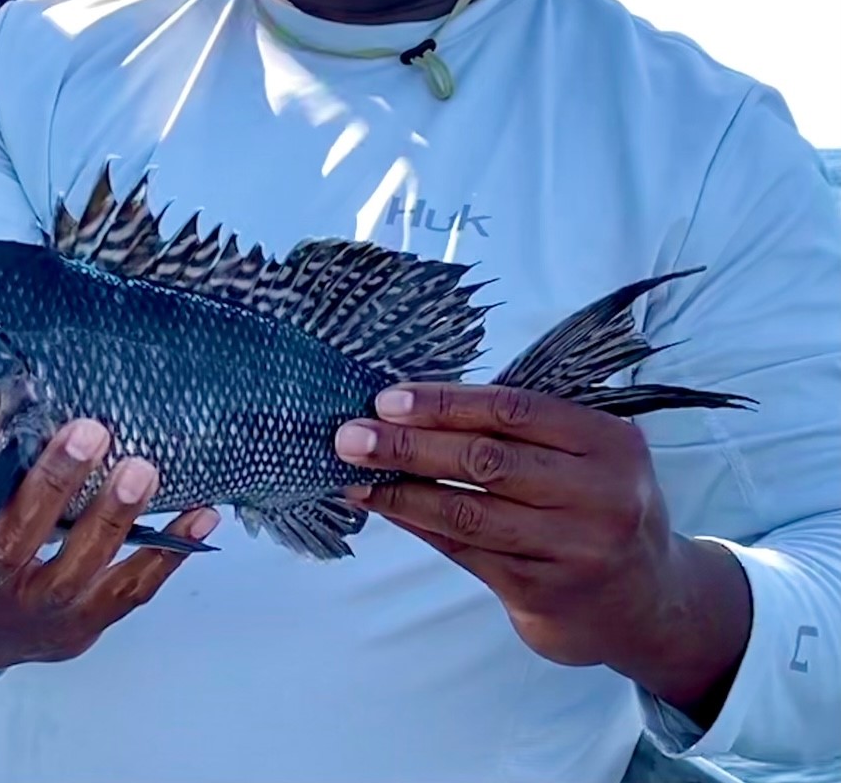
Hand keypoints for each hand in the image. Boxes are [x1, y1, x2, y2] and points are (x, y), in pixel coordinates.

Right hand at [0, 419, 218, 670]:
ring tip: (142, 468)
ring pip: (75, 570)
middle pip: (9, 542)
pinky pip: (129, 590)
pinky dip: (169, 554)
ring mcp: (31, 614)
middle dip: (52, 486)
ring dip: (114, 518)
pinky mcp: (77, 626)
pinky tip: (200, 515)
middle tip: (88, 431)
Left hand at [335, 383, 749, 713]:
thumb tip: (419, 404)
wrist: (651, 603)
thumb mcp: (591, 453)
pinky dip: (419, 525)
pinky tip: (386, 506)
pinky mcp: (542, 595)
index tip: (388, 397)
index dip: (446, 403)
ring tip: (353, 473)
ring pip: (468, 512)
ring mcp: (572, 551)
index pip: (514, 410)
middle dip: (409, 445)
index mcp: (610, 444)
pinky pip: (465, 552)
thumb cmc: (600, 502)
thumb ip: (528, 428)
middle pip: (486, 461)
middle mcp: (598, 497)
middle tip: (351, 435)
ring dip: (401, 491)